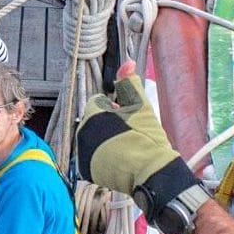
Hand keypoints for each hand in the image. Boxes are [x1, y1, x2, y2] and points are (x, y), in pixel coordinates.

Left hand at [78, 74, 190, 199]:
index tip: (126, 118)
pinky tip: (116, 160)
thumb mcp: (141, 105)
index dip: (114, 109)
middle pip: (93, 121)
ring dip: (103, 141)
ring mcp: (82, 152)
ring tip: (124, 148)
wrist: (150, 171)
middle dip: (107, 125)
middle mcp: (83, 131)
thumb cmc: (147, 138)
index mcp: (93, 113)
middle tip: (127, 134)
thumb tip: (128, 62)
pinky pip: (90, 158)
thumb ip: (130, 82)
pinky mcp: (85, 169)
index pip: (98, 103)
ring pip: (91, 139)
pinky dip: (100, 159)